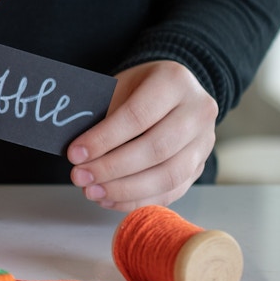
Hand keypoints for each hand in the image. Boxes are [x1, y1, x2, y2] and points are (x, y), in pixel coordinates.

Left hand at [66, 60, 217, 210]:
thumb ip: (102, 116)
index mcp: (174, 81)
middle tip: (80, 177)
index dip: (104, 139)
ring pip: (167, 176)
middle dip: (112, 168)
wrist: (168, 93)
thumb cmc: (136, 90)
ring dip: (124, 190)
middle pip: (156, 149)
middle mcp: (199, 111)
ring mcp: (204, 142)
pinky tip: (108, 198)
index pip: (137, 116)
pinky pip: (170, 192)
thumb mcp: (117, 88)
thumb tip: (78, 154)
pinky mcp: (200, 167)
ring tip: (92, 191)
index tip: (75, 154)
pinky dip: (137, 200)